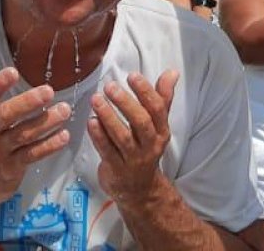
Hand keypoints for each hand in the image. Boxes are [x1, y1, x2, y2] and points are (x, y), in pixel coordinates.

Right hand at [0, 57, 71, 211]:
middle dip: (27, 103)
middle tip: (49, 91)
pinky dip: (49, 145)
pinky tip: (64, 135)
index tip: (14, 72)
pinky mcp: (11, 168)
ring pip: (23, 135)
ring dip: (46, 122)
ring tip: (65, 110)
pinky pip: (32, 155)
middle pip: (5, 116)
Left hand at [87, 71, 177, 203]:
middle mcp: (150, 145)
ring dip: (108, 117)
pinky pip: (107, 151)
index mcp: (161, 131)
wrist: (140, 190)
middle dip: (126, 103)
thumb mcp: (157, 125)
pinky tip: (90, 121)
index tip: (132, 75)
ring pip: (122, 137)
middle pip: (141, 123)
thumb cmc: (145, 148)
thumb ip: (162, 98)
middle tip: (109, 86)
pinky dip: (98, 136)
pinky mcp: (116, 169)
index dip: (145, 92)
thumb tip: (172, 72)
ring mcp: (133, 159)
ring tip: (96, 100)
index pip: (157, 109)